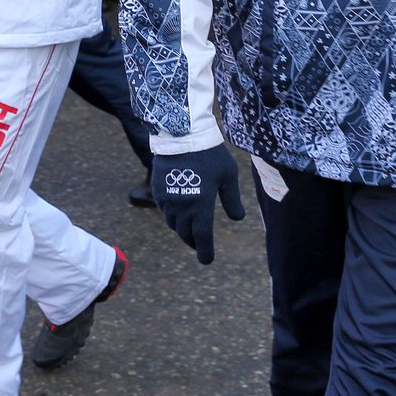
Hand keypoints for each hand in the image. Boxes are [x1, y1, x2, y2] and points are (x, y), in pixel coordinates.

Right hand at [151, 146, 245, 264]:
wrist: (182, 135)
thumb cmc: (210, 155)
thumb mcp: (228, 176)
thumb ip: (232, 200)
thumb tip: (237, 218)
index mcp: (201, 207)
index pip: (202, 238)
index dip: (205, 252)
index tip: (207, 260)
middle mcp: (182, 207)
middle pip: (186, 234)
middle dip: (194, 242)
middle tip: (200, 244)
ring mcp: (168, 199)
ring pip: (173, 224)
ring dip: (182, 229)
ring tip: (190, 227)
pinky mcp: (158, 190)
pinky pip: (164, 210)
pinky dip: (172, 215)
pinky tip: (179, 210)